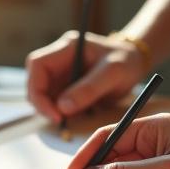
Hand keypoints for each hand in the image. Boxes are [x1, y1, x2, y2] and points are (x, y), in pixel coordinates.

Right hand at [26, 31, 146, 122]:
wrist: (134, 62)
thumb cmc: (126, 62)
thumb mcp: (113, 73)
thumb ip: (89, 89)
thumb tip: (62, 107)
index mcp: (67, 48)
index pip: (37, 65)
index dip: (38, 90)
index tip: (54, 113)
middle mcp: (59, 59)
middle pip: (35, 81)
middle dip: (42, 104)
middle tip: (60, 121)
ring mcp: (61, 73)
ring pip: (42, 94)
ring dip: (50, 109)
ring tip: (71, 118)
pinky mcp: (65, 86)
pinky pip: (54, 101)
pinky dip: (60, 112)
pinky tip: (75, 116)